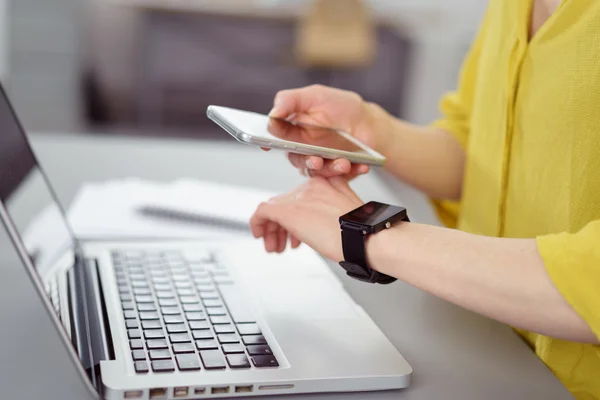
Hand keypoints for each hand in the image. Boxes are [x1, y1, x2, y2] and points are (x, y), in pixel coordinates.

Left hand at [250, 177, 363, 260]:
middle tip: (284, 242)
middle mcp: (309, 187)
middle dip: (283, 226)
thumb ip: (334, 206)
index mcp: (324, 183)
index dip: (296, 215)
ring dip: (273, 230)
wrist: (364, 237)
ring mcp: (297, 198)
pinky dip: (258, 224)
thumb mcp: (349, 210)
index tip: (297, 230)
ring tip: (276, 247)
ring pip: (274, 209)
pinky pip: (262, 212)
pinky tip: (261, 237)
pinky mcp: (287, 211)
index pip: (299, 196)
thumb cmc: (362, 231)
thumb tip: (322, 221)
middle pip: (285, 203)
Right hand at [267, 85, 382, 178]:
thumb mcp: (314, 95)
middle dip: (308, 162)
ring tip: (344, 163)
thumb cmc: (340, 106)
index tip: (270, 145)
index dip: (271, 143)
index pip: (277, 140)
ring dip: (330, 169)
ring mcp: (321, 161)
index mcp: (293, 132)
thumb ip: (289, 101)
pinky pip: (342, 177)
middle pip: (297, 160)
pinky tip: (361, 165)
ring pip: (319, 172)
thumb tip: (272, 114)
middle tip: (317, 161)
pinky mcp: (337, 171)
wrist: (368, 121)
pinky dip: (352, 171)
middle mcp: (304, 149)